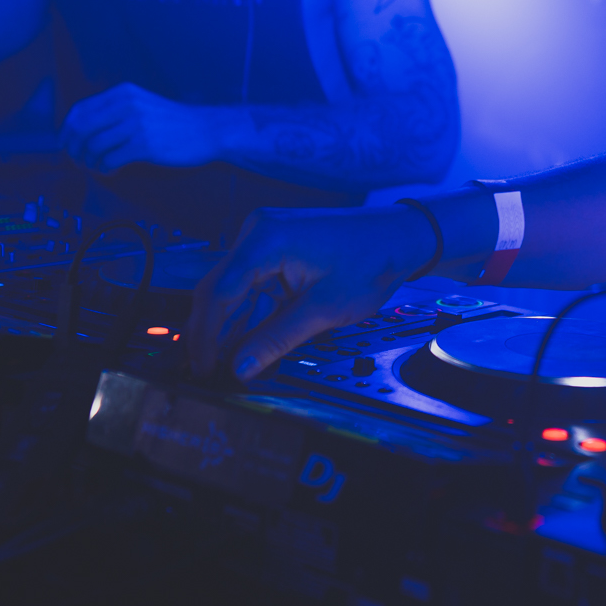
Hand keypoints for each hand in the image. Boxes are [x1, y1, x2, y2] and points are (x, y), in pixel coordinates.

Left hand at [60, 83, 223, 171]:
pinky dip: (105, 169)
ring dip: (90, 163)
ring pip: (93, 147)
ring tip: (98, 168)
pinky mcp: (144, 145)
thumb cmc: (175, 122)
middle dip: (74, 150)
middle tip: (79, 162)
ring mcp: (135, 124)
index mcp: (123, 93)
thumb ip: (115, 112)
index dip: (67, 131)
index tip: (66, 146)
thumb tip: (82, 131)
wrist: (208, 130)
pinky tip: (112, 171)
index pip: (80, 110)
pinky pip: (110, 160)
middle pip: (81, 129)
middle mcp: (126, 105)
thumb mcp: (142, 105)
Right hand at [187, 204, 436, 381]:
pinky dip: (254, 316)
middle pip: (220, 291)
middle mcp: (258, 234)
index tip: (203, 366)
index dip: (205, 335)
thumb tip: (241, 367)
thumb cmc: (373, 260)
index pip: (218, 292)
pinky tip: (251, 344)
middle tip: (210, 371)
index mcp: (265, 239)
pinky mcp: (277, 252)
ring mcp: (266, 241)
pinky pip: (255, 288)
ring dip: (235, 328)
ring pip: (236, 293)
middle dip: (215, 334)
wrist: (403, 237)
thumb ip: (277, 339)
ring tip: (231, 365)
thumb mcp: (325, 309)